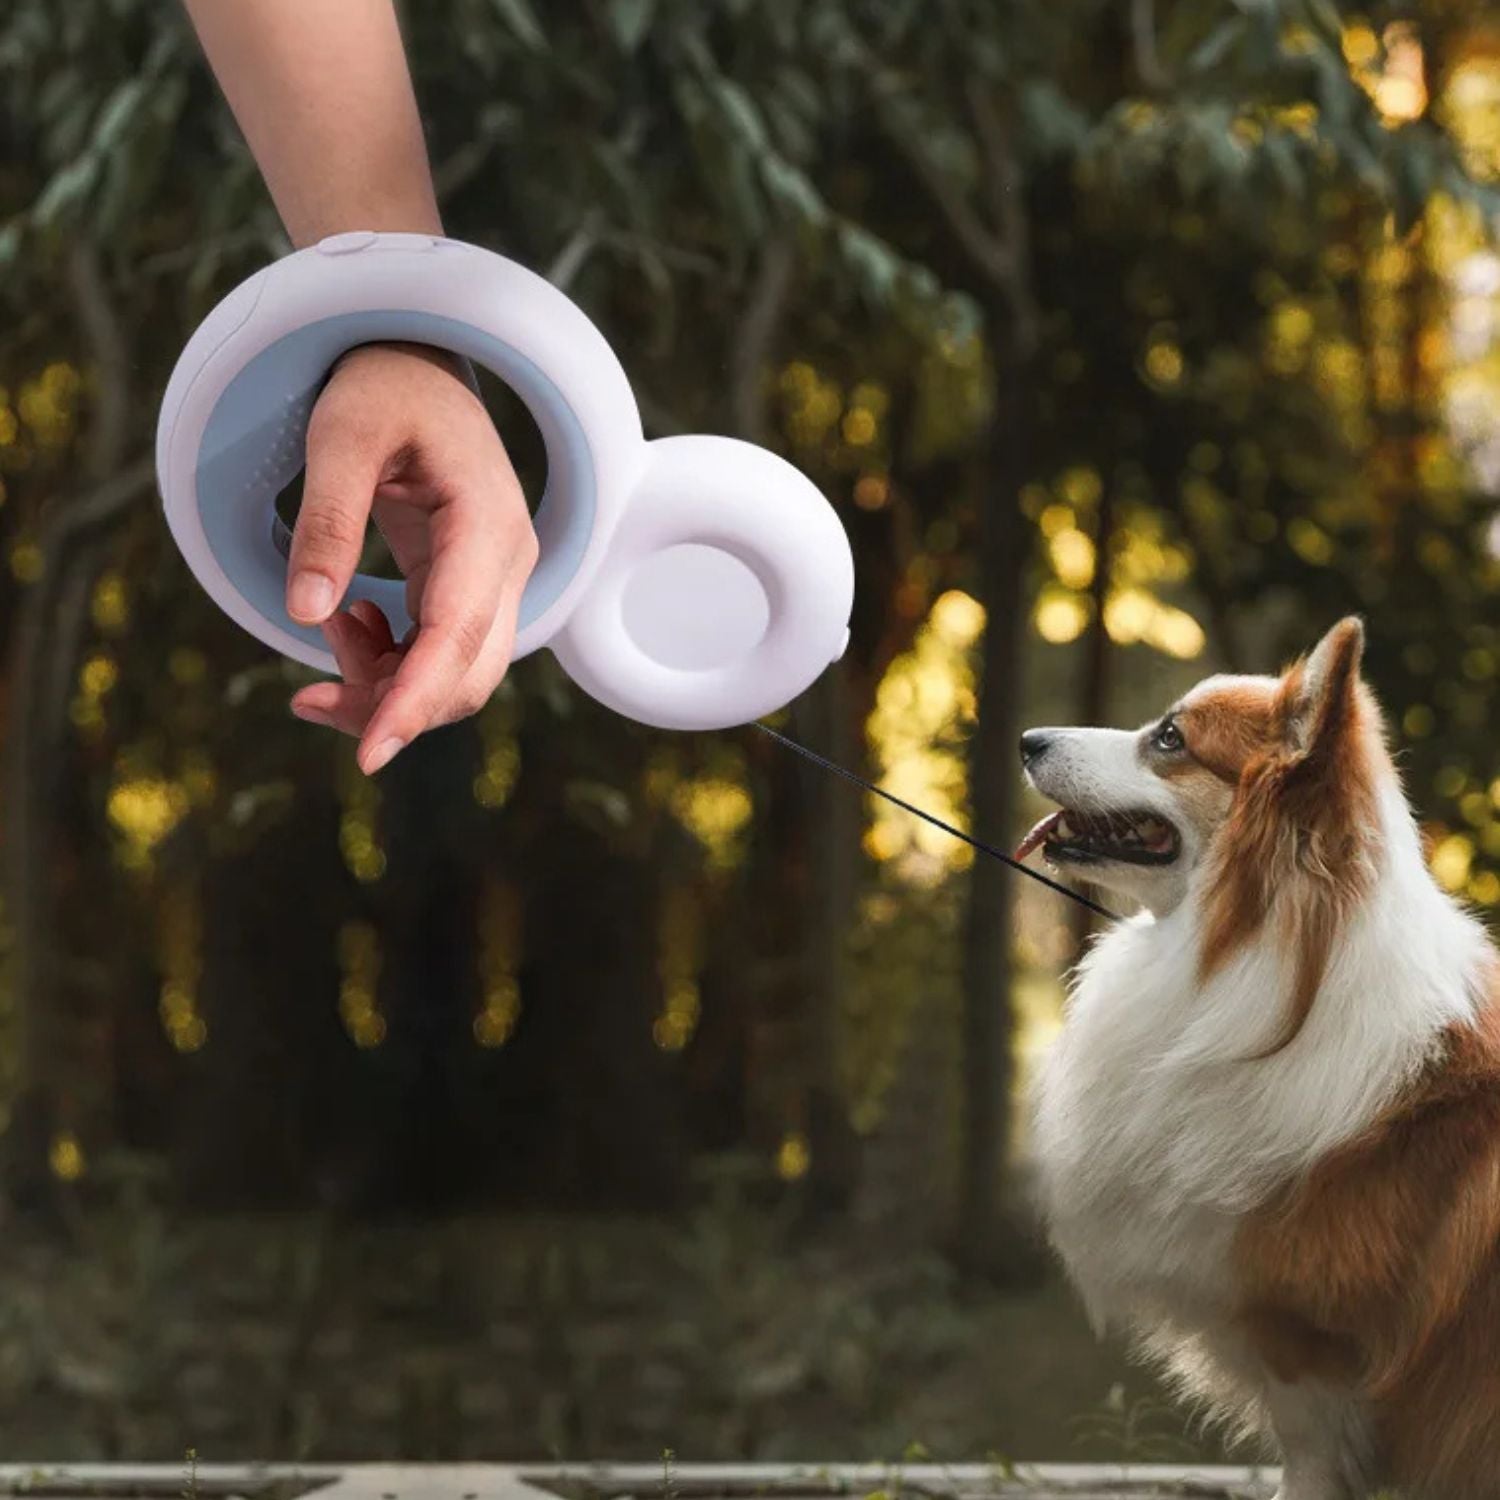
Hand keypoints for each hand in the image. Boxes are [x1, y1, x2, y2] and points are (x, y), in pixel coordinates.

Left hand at [285, 342, 537, 773]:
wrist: (418, 362)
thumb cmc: (382, 387)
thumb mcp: (340, 433)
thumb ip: (327, 520)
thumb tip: (305, 616)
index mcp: (486, 525)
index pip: (458, 635)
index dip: (415, 700)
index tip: (369, 754)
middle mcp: (507, 562)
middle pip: (469, 674)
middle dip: (391, 706)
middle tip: (307, 701)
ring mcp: (495, 579)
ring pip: (458, 674)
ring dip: (387, 685)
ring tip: (327, 634)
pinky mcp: (470, 588)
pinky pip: (441, 652)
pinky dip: (392, 663)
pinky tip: (348, 626)